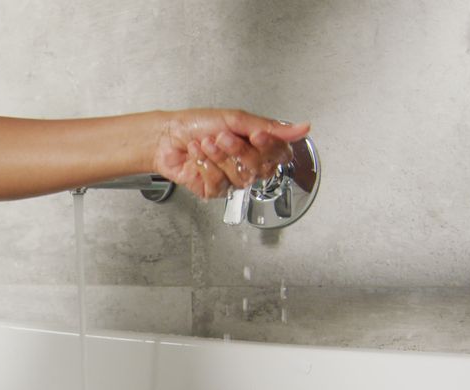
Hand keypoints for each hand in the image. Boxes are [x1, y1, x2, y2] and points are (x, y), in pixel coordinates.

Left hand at [152, 109, 310, 199]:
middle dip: (238, 151)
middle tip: (222, 136)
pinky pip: (219, 184)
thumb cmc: (198, 123)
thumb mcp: (236, 119)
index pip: (280, 154)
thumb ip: (270, 127)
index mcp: (257, 145)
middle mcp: (247, 163)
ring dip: (219, 157)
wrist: (167, 135)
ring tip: (205, 144)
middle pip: (260, 168)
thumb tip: (302, 128)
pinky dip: (205, 166)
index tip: (256, 135)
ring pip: (239, 177)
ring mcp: (231, 179)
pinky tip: (197, 156)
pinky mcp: (214, 190)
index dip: (269, 147)